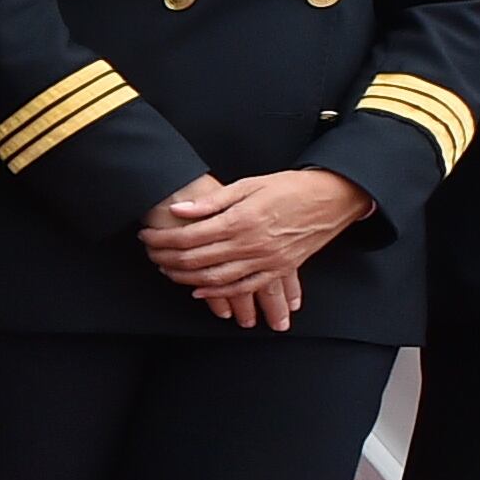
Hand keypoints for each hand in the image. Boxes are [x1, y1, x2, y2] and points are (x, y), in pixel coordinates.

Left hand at [142, 170, 369, 318]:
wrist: (333, 198)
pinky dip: (219, 294)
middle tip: (151, 255)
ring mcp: (265, 260)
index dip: (162, 238)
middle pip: (197, 260)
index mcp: (241, 220)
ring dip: (186, 279)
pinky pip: (244, 288)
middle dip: (167, 259)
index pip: (189, 236)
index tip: (147, 236)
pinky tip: (200, 292)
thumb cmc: (290, 187)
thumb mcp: (250, 184)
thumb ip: (213, 201)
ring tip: (168, 271)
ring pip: (216, 279)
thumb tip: (179, 210)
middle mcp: (251, 243)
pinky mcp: (278, 269)